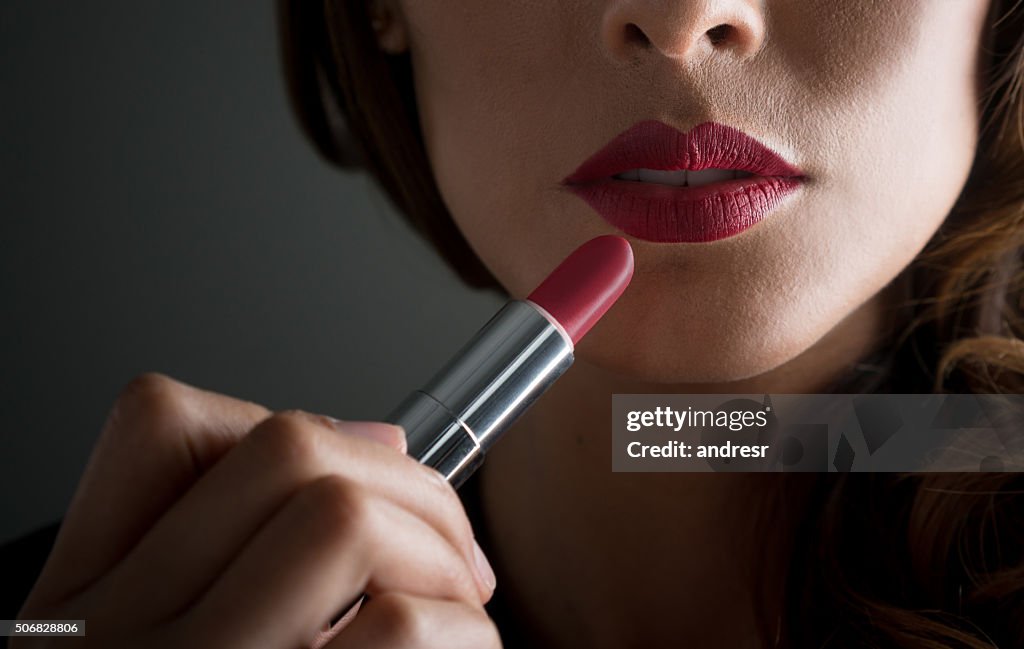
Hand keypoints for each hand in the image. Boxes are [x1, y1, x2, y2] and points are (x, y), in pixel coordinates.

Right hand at [12, 373, 499, 647]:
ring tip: (460, 607)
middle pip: (284, 449)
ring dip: (438, 549)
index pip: (158, 423)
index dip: (293, 420)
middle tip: (460, 553)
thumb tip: (383, 439)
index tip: (383, 459)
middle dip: (412, 484)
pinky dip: (461, 630)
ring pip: (341, 513)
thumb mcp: (179, 642)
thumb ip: (245, 543)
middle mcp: (109, 636)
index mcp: (82, 604)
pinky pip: (399, 626)